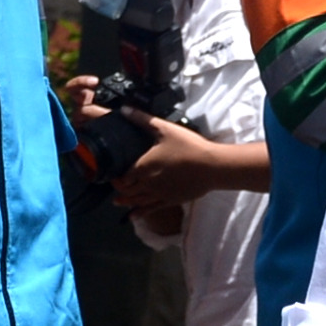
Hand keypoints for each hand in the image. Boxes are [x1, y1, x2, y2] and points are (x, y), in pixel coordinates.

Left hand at [110, 121, 249, 218]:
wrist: (212, 166)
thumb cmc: (188, 146)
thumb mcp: (164, 129)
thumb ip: (142, 119)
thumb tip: (124, 109)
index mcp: (143, 167)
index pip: (123, 176)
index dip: (115, 177)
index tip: (113, 173)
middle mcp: (148, 184)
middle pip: (128, 190)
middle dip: (119, 189)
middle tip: (115, 186)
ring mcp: (159, 194)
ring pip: (137, 201)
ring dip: (126, 201)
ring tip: (117, 202)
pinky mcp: (171, 200)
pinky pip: (151, 209)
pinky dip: (139, 213)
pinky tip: (133, 216)